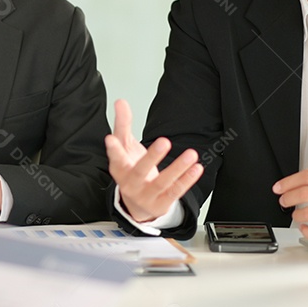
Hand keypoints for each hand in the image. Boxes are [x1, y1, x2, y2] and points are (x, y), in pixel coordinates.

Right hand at [106, 99, 201, 222]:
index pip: (115, 157)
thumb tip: (120, 102)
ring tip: (191, 154)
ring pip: (162, 182)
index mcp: (119, 168)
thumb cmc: (130, 171)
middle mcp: (131, 184)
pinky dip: (187, 180)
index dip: (113, 149)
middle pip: (140, 170)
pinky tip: (196, 168)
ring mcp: (146, 195)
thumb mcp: (125, 147)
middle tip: (164, 141)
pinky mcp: (161, 203)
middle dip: (152, 157)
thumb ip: (123, 124)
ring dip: (177, 168)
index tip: (111, 139)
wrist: (136, 204)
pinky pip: (175, 191)